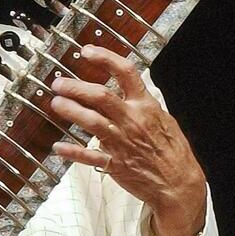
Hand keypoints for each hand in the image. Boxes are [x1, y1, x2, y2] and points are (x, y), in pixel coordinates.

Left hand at [49, 45, 207, 235]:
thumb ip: (143, 103)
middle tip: (59, 83)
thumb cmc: (173, 151)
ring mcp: (121, 142)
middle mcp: (131, 120)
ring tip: (56, 103)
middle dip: (76, 87)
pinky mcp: (115, 164)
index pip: (125, 73)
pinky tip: (59, 146)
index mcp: (145, 106)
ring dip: (71, 111)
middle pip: (100, 96)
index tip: (87, 51)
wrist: (178, 184)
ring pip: (91, 121)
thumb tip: (129, 87)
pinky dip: (72, 151)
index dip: (105, 58)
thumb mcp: (164, 118)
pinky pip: (89, 156)